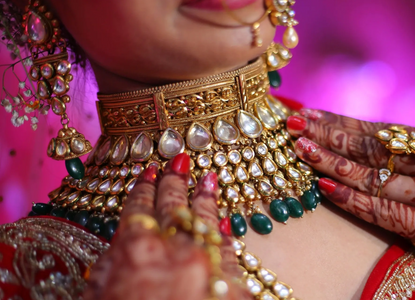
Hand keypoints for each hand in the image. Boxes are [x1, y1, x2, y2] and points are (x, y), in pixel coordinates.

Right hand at [83, 153, 249, 299]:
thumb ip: (113, 268)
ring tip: (209, 180)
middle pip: (176, 208)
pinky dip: (226, 237)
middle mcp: (177, 253)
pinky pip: (231, 255)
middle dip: (176, 183)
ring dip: (207, 202)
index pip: (139, 210)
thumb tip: (123, 250)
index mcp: (137, 253)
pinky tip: (227, 224)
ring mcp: (211, 269)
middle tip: (180, 161)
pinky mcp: (237, 290)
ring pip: (210, 225)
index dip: (143, 190)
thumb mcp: (101, 296)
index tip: (148, 175)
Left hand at [287, 109, 414, 280]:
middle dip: (329, 134)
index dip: (342, 121)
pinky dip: (354, 199)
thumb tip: (365, 142)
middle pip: (370, 147)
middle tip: (295, 124)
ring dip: (333, 162)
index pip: (379, 130)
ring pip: (372, 176)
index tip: (312, 114)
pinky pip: (383, 211)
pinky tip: (327, 188)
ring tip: (302, 150)